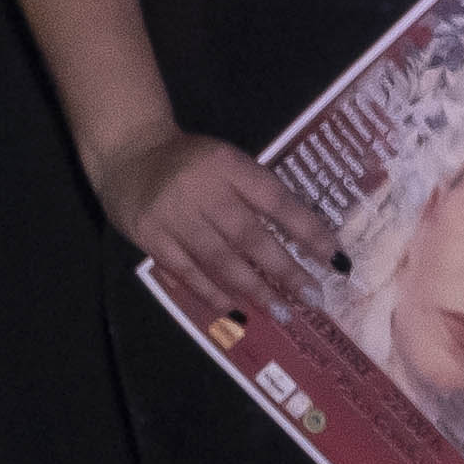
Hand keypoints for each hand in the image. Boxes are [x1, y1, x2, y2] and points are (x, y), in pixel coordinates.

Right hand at [93, 126, 324, 325]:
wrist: (127, 151)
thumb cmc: (191, 163)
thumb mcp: (228, 163)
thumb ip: (259, 195)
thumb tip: (308, 243)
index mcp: (227, 165)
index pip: (276, 201)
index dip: (309, 232)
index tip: (336, 261)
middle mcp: (201, 188)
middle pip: (250, 236)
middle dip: (285, 271)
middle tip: (314, 298)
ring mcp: (172, 213)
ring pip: (219, 259)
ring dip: (254, 289)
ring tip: (282, 311)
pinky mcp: (149, 234)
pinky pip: (185, 270)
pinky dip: (211, 293)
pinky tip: (234, 310)